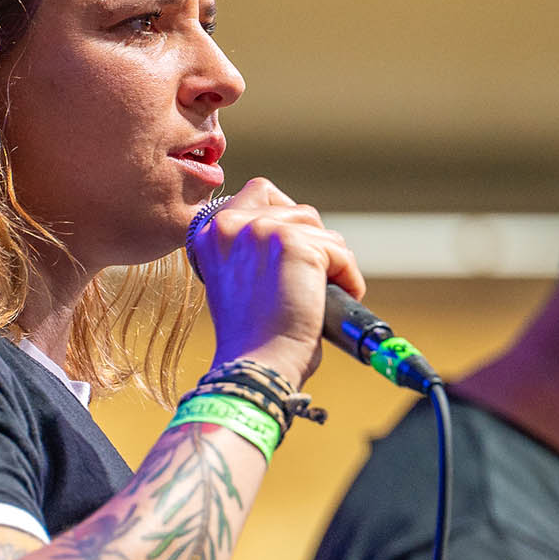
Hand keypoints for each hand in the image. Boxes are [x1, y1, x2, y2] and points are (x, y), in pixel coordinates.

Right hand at [191, 179, 365, 388]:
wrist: (255, 366)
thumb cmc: (250, 339)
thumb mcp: (237, 281)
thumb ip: (252, 250)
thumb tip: (295, 234)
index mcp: (210, 232)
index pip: (260, 192)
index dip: (286, 219)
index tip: (291, 258)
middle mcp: (232, 225)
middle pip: (298, 210)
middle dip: (314, 246)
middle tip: (309, 286)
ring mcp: (262, 231)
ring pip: (322, 231)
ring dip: (331, 264)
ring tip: (319, 298)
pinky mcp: (295, 245)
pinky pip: (339, 253)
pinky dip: (348, 280)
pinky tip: (331, 306)